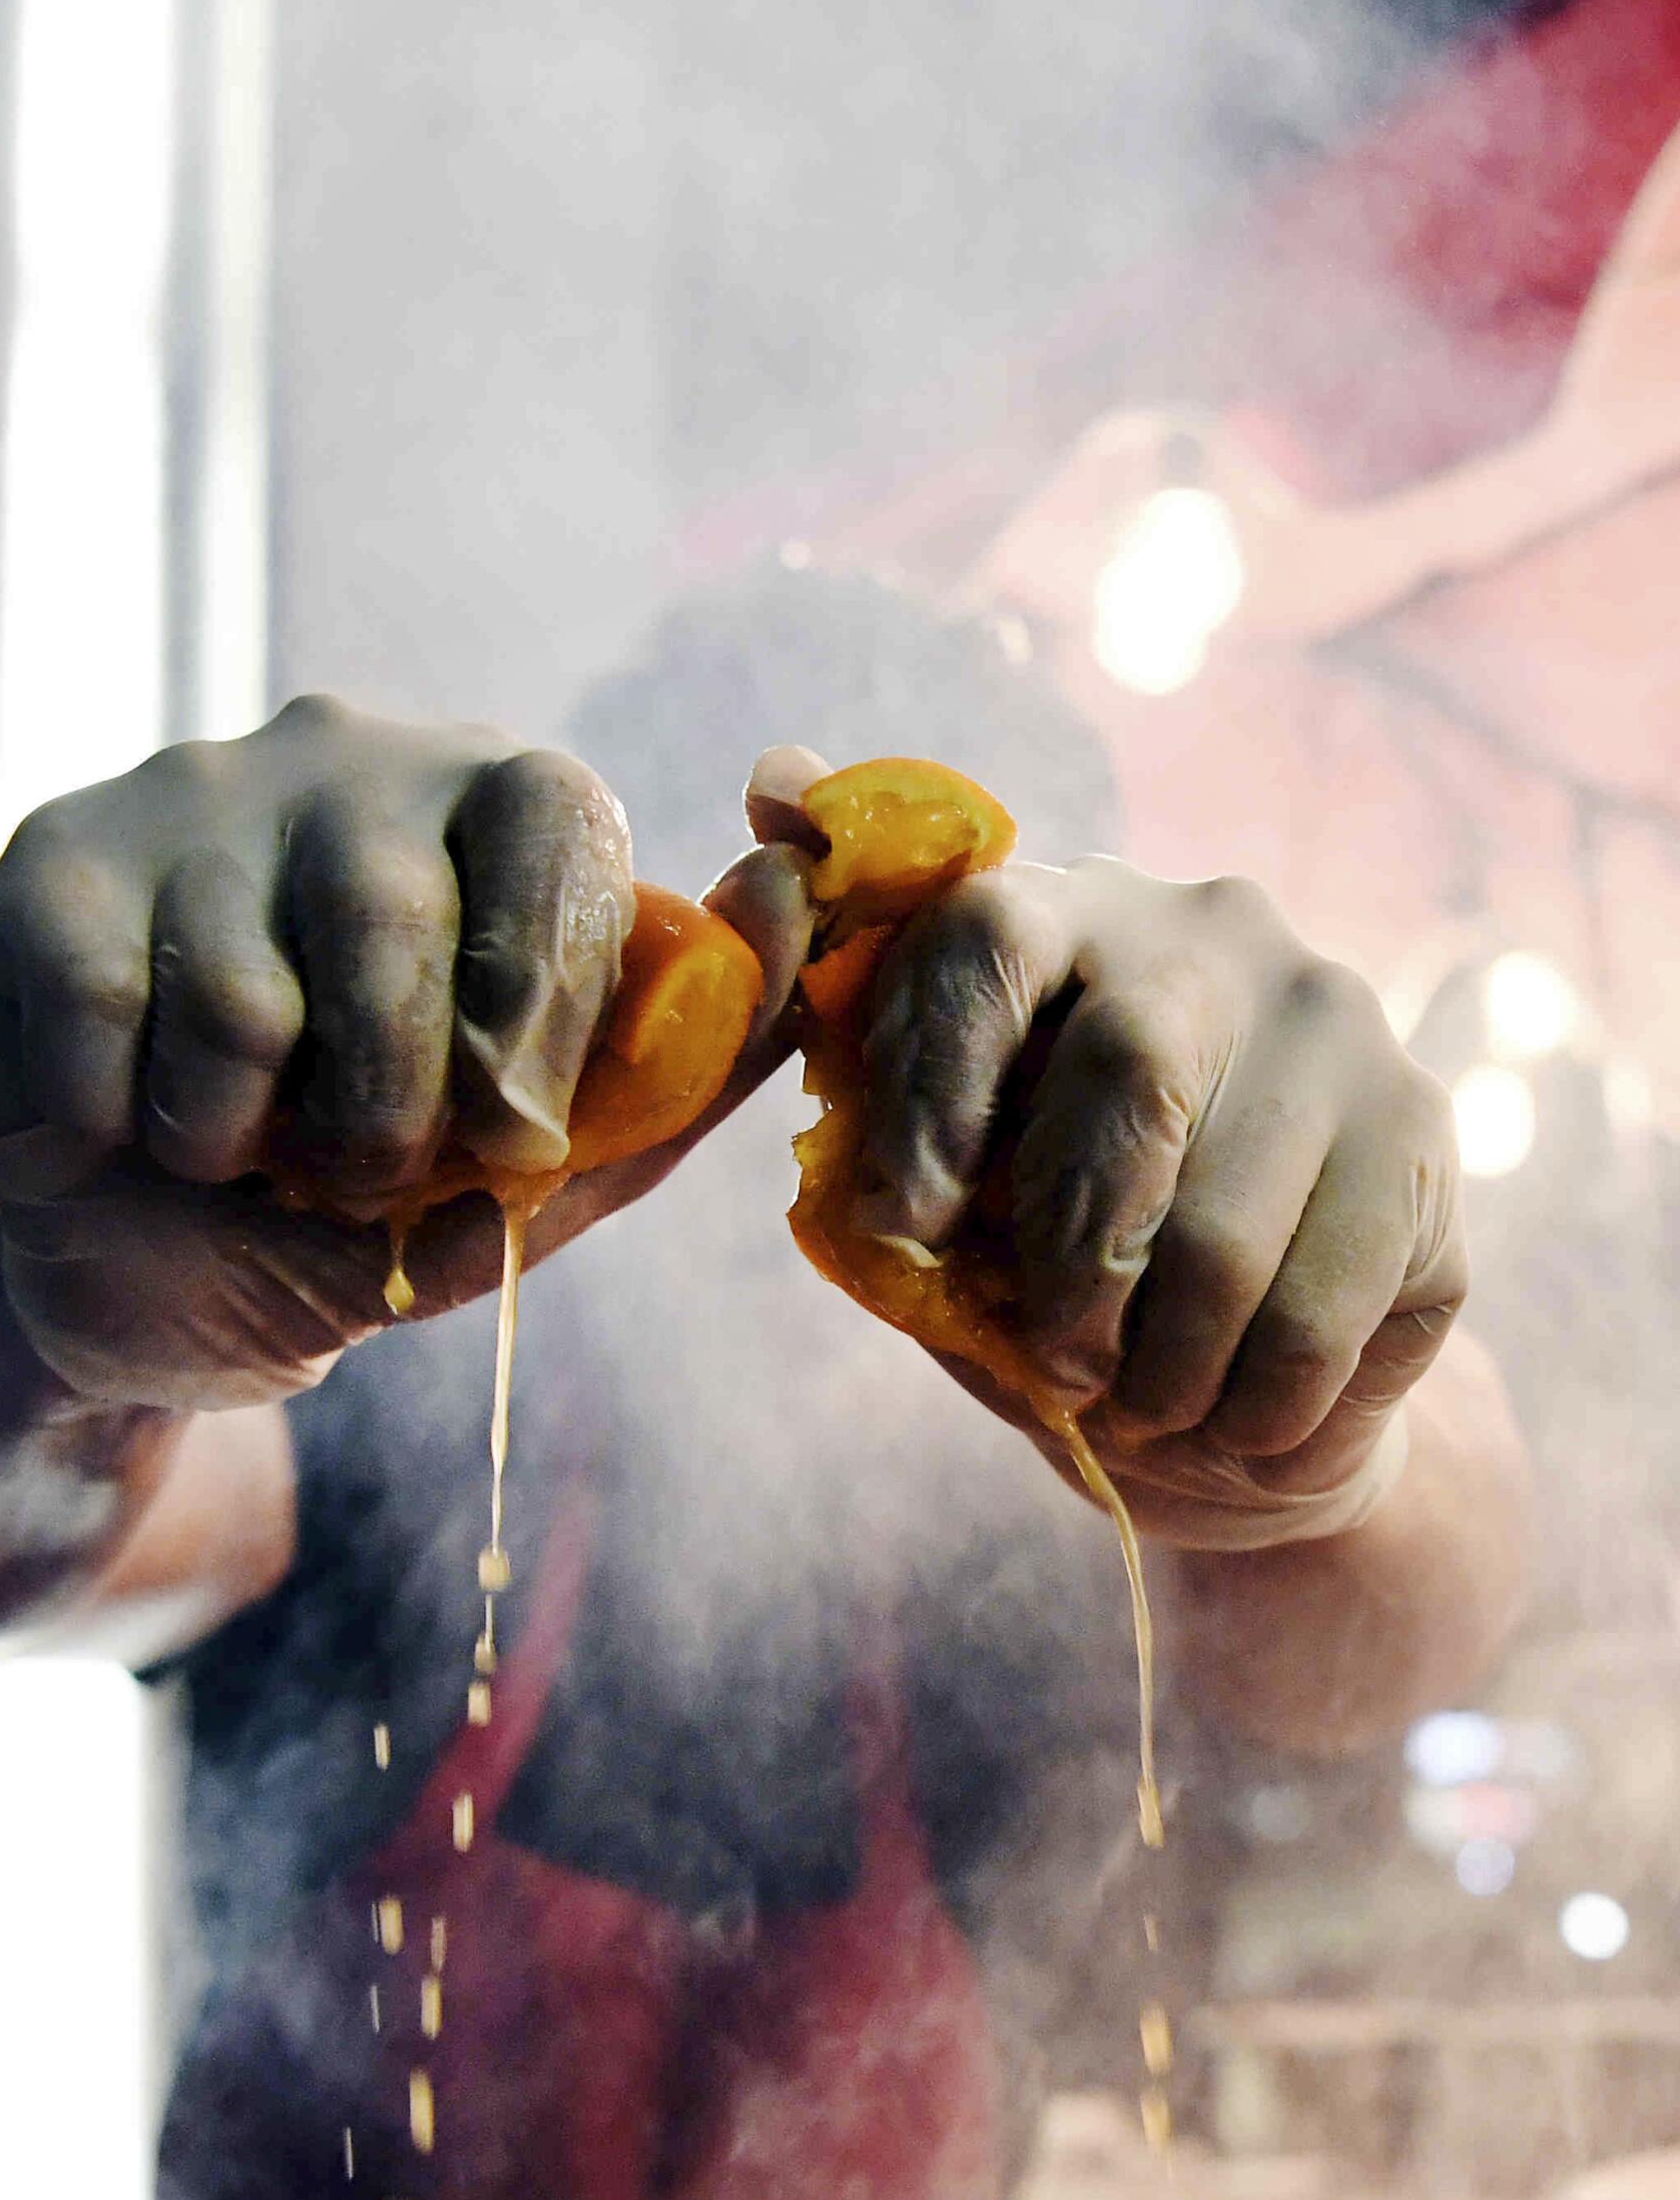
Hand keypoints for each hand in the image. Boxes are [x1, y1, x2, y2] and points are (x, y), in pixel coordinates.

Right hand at [0, 698, 798, 1407]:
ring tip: (236, 1148)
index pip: (555, 826)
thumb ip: (684, 1060)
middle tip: (355, 1170)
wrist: (158, 1287)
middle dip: (385, 1119)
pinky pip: (105, 1023)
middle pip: (391, 922)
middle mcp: (345, 757)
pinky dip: (123, 1134)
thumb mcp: (551, 1171)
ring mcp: (182, 798)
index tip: (507, 1131)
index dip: (535, 1007)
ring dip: (245, 1144)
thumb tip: (801, 891)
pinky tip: (125, 1127)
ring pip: (241, 999)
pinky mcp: (43, 866)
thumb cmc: (380, 1211)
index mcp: (494, 803)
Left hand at [718, 799, 1465, 1550]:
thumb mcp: (933, 1195)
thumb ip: (854, 1065)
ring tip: (1142, 1408)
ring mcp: (1337, 1022)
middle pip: (1129, 1076)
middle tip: (1055, 1365)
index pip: (984, 942)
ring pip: (1227, 1231)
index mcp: (1059, 913)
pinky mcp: (1426, 1131)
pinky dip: (1258, 1409)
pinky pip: (1325, 1311)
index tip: (907, 1228)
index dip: (934, 1091)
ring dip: (1164, 1369)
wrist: (1236, 1368)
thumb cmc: (1046, 1256)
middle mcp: (1211, 933)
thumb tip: (774, 776)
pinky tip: (1233, 1423)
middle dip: (1070, 1261)